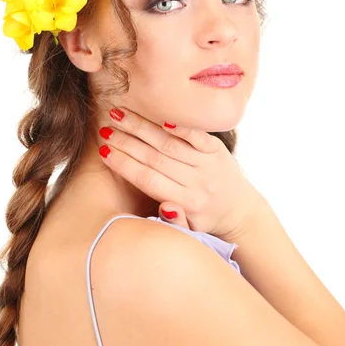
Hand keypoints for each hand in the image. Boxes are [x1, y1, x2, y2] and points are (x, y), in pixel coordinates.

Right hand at [98, 107, 266, 239]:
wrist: (241, 211)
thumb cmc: (205, 220)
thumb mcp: (189, 230)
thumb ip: (173, 221)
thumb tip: (165, 206)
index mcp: (187, 204)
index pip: (148, 180)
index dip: (124, 165)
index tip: (104, 152)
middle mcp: (199, 183)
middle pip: (156, 158)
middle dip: (127, 142)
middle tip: (104, 129)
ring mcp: (209, 164)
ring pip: (170, 143)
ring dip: (143, 128)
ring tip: (119, 115)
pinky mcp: (218, 150)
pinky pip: (197, 135)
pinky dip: (180, 126)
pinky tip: (160, 118)